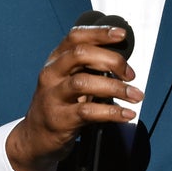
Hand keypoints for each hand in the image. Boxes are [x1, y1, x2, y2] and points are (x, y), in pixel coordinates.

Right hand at [6, 24, 143, 170]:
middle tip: (131, 74)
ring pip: (83, 82)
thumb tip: (123, 61)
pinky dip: (111, 112)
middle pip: (80, 54)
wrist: (36, 137)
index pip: (76, 37)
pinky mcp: (59, 119)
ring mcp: (52, 96)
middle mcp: (51, 74)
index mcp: (56, 60)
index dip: (99, 33)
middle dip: (111, 60)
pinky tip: (126, 114)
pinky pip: (87, 112)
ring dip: (116, 88)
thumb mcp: (69, 80)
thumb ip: (89, 68)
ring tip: (135, 95)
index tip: (121, 34)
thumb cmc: (60, 104)